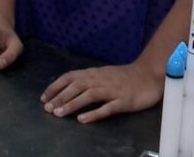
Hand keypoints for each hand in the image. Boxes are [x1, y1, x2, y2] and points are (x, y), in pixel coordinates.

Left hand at [40, 61, 161, 123]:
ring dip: (72, 104)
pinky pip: (107, 108)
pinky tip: (82, 120)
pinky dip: (94, 113)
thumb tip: (67, 87)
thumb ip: (87, 79)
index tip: (43, 98)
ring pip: (88, 96)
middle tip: (47, 108)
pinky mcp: (124, 101)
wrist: (149, 74)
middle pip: (76, 87)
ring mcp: (112, 90)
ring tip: (59, 113)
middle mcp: (100, 80)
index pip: (69, 77)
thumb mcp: (102, 74)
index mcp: (93, 73)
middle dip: (60, 97)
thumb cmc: (124, 76)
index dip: (55, 87)